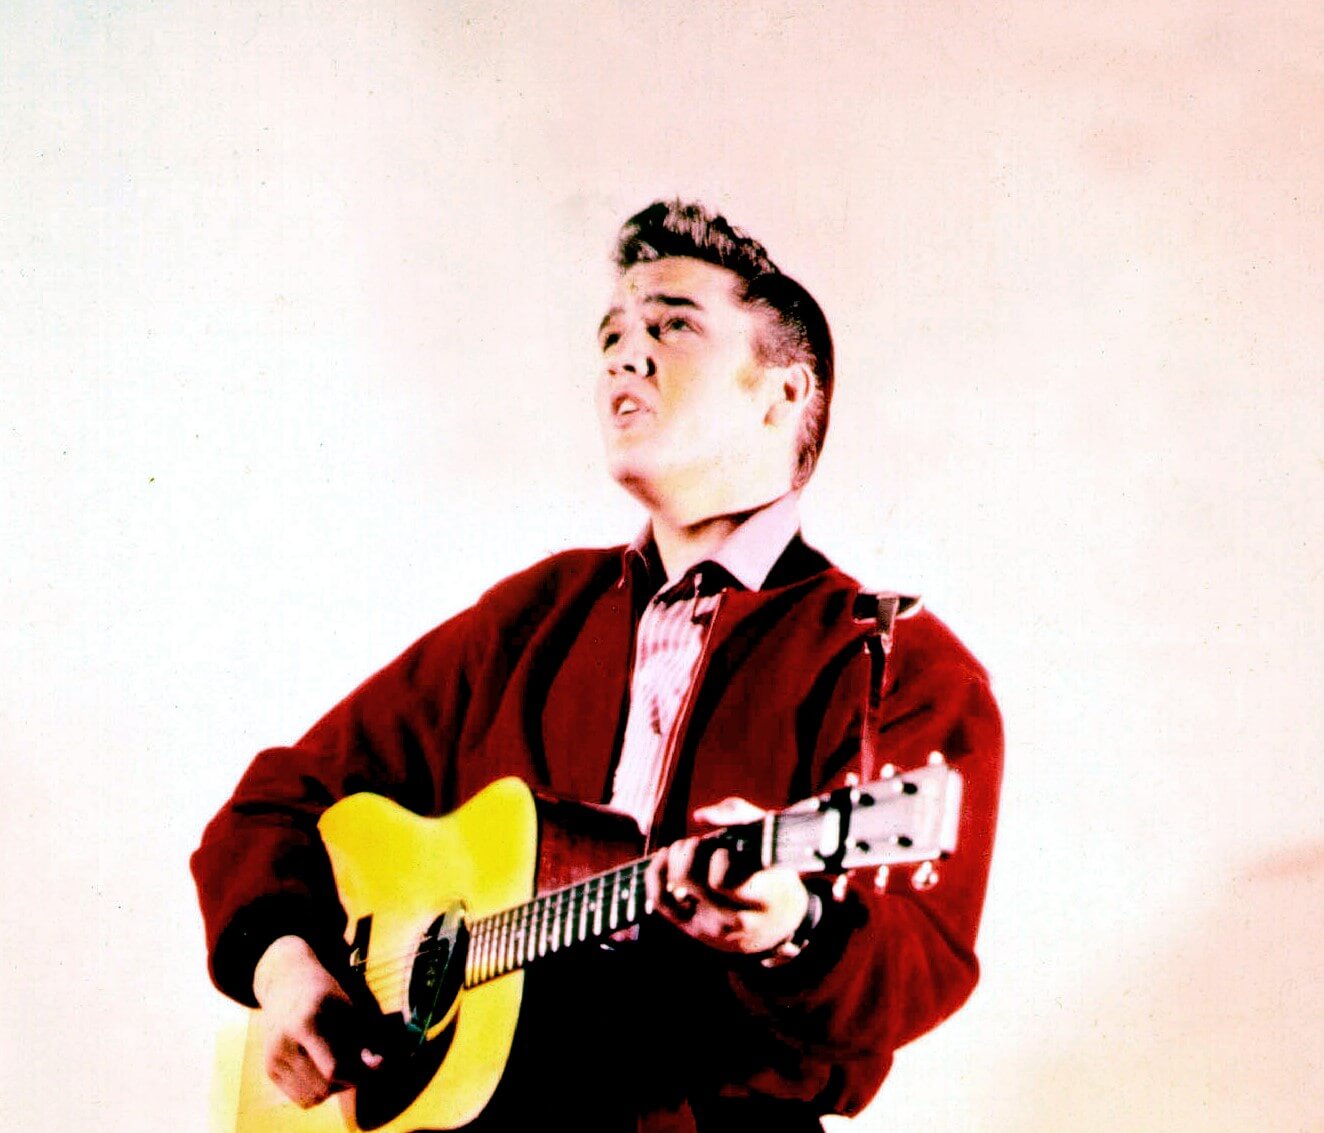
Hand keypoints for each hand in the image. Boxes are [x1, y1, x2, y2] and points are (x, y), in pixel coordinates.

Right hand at [252, 936, 381, 1108]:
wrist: (285, 984)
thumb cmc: (324, 994)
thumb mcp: (348, 1007)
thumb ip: (365, 1037)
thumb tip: (379, 1065)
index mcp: (305, 1025)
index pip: (333, 1069)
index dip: (357, 1074)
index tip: (371, 1065)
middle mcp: (284, 1044)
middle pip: (323, 1088)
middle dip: (347, 1082)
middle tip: (359, 1065)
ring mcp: (273, 1059)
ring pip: (311, 1098)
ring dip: (333, 1090)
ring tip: (343, 1066)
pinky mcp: (270, 1070)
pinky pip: (300, 1098)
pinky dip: (318, 1092)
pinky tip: (325, 1070)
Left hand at [644, 797, 808, 955]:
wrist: (779, 922)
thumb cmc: (773, 870)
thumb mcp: (771, 839)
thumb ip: (739, 815)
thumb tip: (699, 816)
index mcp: (760, 900)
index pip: (722, 879)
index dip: (719, 856)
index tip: (728, 850)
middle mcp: (732, 919)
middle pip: (689, 879)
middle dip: (690, 849)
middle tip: (701, 843)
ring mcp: (709, 927)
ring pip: (670, 888)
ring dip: (674, 858)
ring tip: (688, 849)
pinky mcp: (690, 928)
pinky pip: (659, 900)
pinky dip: (656, 873)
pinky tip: (667, 857)